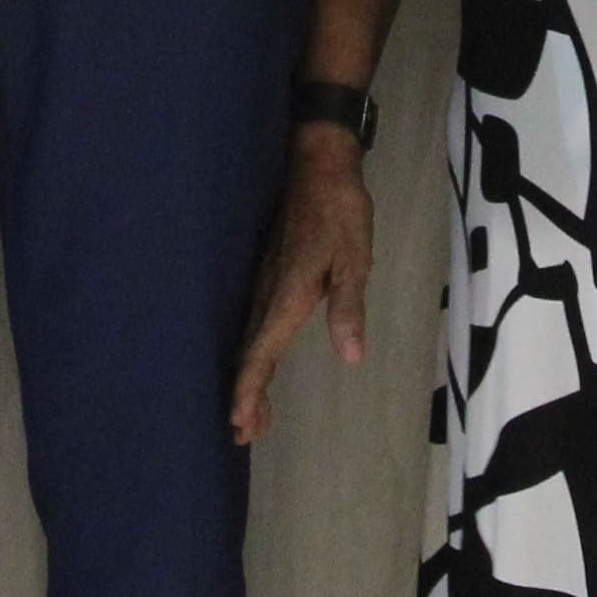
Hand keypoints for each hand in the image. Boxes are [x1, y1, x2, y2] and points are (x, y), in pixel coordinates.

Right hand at [228, 128, 378, 444]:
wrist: (317, 162)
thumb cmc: (340, 210)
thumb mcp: (355, 258)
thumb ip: (349, 306)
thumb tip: (351, 356)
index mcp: (287, 296)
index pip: (261, 353)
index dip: (250, 389)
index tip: (240, 423)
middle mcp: (268, 295)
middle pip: (249, 354)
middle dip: (245, 396)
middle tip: (243, 435)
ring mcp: (265, 284)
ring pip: (250, 341)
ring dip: (249, 378)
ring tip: (252, 415)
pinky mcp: (269, 275)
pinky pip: (255, 324)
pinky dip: (254, 353)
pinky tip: (260, 361)